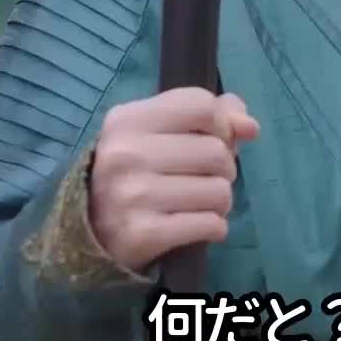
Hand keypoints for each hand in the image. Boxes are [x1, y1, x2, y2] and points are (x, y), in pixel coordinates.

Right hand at [89, 87, 259, 273]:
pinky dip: (214, 227)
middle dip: (223, 169)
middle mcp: (125, 154)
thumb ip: (206, 116)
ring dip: (219, 201)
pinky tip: (194, 225)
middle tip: (202, 179)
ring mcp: (132, 195)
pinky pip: (211, 224)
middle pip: (216, 151)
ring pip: (219, 191)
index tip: (212, 140)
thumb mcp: (157, 132)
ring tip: (197, 204)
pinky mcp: (143, 234)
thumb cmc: (135, 171)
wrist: (91, 230)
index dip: (221, 124)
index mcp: (127, 120)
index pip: (202, 106)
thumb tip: (249, 126)